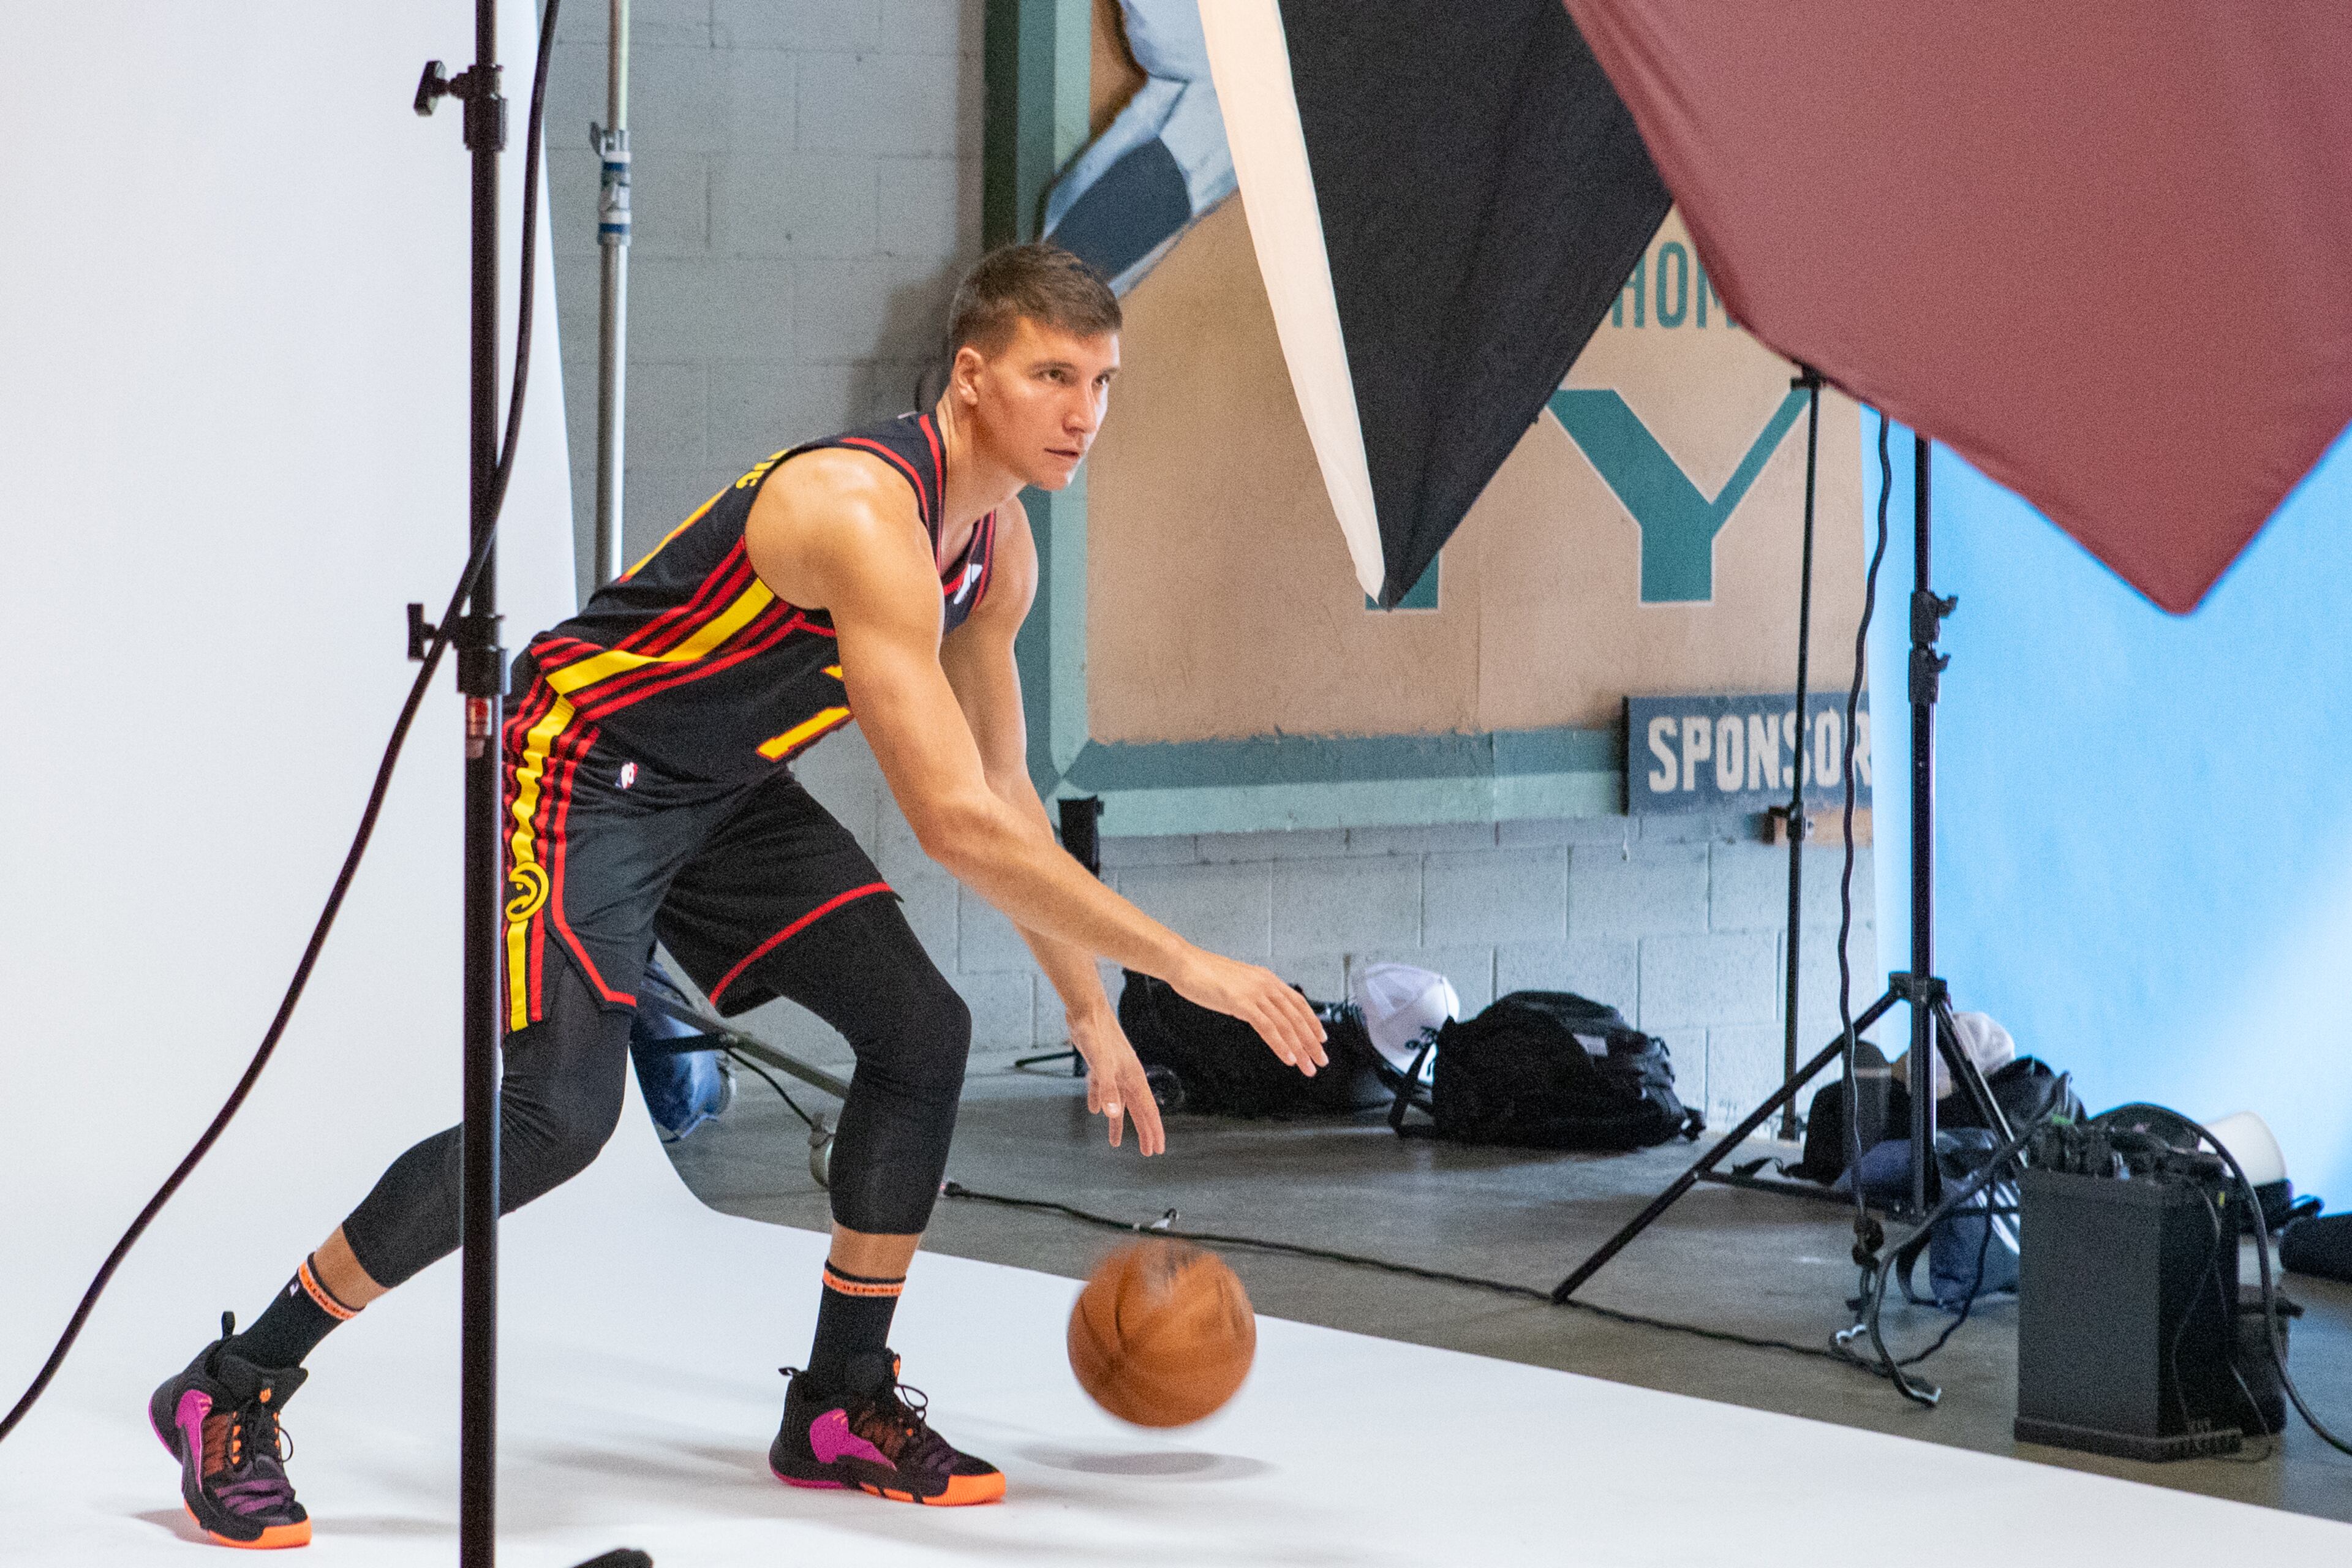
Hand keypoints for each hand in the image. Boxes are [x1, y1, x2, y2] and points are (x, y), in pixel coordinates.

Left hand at [1068, 1010, 1165, 1155]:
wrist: (1085, 1009)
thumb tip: (1112, 1114)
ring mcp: (1114, 1070)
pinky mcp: (1100, 1065)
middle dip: (1143, 1132)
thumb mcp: (1100, 1064)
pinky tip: (1094, 1110)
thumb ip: (1106, 1089)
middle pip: (1138, 1110)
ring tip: (1115, 1142)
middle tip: (1147, 1152)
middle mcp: (1127, 1075)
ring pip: (1119, 1103)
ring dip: (1119, 1122)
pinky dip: (1100, 1102)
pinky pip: (1102, 1090)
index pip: (1147, 1110)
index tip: (1157, 1149)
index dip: (1153, 1130)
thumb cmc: (1095, 1033)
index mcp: (1133, 1077)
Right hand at [1167, 949, 1329, 1075]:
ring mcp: (1254, 993)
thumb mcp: (1237, 984)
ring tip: (1307, 1066)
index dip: (1312, 1022)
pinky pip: (1267, 1027)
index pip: (1298, 1003)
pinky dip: (1280, 1045)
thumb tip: (1258, 1012)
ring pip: (1285, 1025)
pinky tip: (1288, 1058)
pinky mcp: (1241, 1003)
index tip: (1321, 1039)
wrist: (1184, 963)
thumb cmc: (1205, 974)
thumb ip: (1251, 996)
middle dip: (1311, 1042)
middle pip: (1297, 1017)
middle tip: (1321, 1060)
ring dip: (1299, 1048)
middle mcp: (1266, 984)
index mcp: (1267, 979)